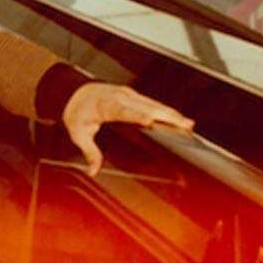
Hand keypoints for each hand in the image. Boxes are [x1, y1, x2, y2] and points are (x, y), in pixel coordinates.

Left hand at [63, 82, 194, 175]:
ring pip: (154, 104)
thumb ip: (89, 151)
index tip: (150, 121)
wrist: (74, 92)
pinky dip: (166, 110)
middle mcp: (121, 98)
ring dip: (171, 113)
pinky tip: (178, 118)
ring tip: (188, 124)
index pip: (124, 111)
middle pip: (147, 106)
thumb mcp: (78, 133)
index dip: (138, 115)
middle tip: (184, 125)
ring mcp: (129, 95)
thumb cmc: (77, 112)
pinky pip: (152, 102)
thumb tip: (93, 170)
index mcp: (107, 105)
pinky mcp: (134, 95)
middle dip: (166, 116)